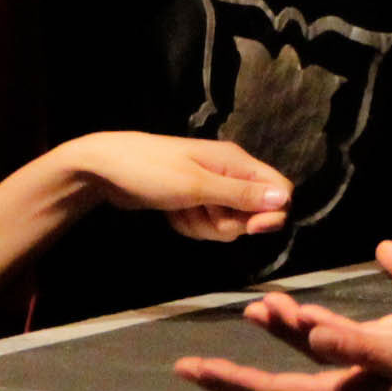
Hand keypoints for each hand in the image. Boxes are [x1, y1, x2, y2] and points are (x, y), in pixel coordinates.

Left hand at [66, 131, 291, 240]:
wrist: (106, 170)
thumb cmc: (151, 171)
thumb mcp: (198, 185)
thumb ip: (241, 194)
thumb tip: (285, 199)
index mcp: (236, 162)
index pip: (279, 190)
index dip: (272, 213)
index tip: (252, 228)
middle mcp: (229, 174)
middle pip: (253, 214)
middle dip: (228, 223)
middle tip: (200, 212)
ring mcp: (211, 190)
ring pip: (229, 224)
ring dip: (204, 226)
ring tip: (180, 210)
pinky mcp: (194, 203)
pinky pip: (207, 225)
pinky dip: (191, 225)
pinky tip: (173, 214)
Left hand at [174, 297, 391, 390]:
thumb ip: (355, 345)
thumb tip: (311, 336)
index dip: (226, 382)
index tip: (189, 369)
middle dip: (230, 376)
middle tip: (190, 364)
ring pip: (292, 376)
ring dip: (268, 350)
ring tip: (252, 314)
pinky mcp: (364, 387)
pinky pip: (315, 368)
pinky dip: (297, 345)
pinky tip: (298, 327)